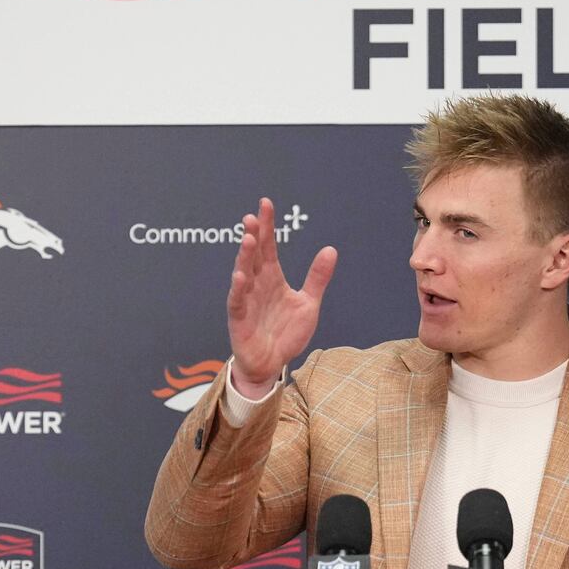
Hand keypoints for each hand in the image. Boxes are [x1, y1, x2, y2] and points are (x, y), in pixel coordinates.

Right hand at [226, 197, 337, 398]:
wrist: (272, 364)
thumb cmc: (286, 333)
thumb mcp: (308, 304)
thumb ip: (317, 278)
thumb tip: (331, 249)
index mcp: (273, 278)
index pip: (268, 246)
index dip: (267, 226)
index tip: (266, 204)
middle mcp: (257, 284)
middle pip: (254, 255)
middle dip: (253, 235)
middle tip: (252, 215)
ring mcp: (246, 299)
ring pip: (244, 273)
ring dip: (244, 257)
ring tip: (248, 238)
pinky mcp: (239, 318)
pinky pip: (237, 300)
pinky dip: (238, 288)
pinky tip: (241, 275)